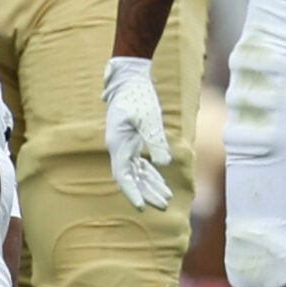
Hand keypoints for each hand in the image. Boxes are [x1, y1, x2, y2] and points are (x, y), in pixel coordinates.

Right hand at [102, 55, 171, 209]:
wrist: (129, 79)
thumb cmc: (138, 95)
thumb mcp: (149, 118)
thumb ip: (156, 140)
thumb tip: (164, 164)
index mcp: (118, 144)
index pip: (123, 176)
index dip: (132, 193)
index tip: (141, 207)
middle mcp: (119, 148)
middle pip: (131, 178)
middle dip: (146, 193)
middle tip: (163, 206)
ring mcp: (124, 145)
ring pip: (137, 172)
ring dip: (150, 186)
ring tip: (167, 199)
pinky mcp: (132, 141)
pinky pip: (140, 164)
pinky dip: (151, 174)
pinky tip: (162, 183)